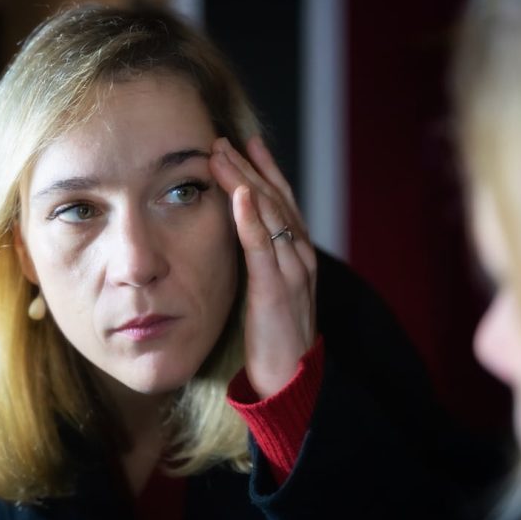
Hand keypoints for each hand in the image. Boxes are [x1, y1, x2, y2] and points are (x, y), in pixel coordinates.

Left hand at [210, 136, 317, 398]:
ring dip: (245, 181)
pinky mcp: (275, 291)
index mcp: (296, 255)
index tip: (243, 144)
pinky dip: (251, 218)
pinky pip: (263, 248)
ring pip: (269, 215)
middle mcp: (299, 256)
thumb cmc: (274, 336)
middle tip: (222, 140)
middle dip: (248, 167)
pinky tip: (240, 194)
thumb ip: (261, 261)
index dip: (264, 171)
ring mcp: (291, 271)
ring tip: (222, 154)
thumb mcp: (269, 290)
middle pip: (274, 200)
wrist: (290, 379)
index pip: (281, 202)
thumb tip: (241, 237)